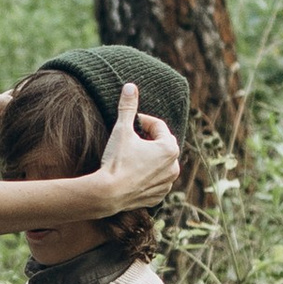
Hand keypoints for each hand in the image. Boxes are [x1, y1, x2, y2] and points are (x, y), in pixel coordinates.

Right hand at [93, 81, 180, 213]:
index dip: (141, 121)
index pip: (158, 126)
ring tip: (131, 156)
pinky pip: (156, 180)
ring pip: (160, 163)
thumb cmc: (116, 161)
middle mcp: (174, 166)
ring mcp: (167, 183)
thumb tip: (130, 86)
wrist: (107, 194)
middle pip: (161, 144)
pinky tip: (132, 173)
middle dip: (148, 138)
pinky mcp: (158, 197)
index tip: (128, 123)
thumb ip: (128, 107)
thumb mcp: (122, 130)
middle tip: (130, 138)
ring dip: (149, 157)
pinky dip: (148, 175)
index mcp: (169, 148)